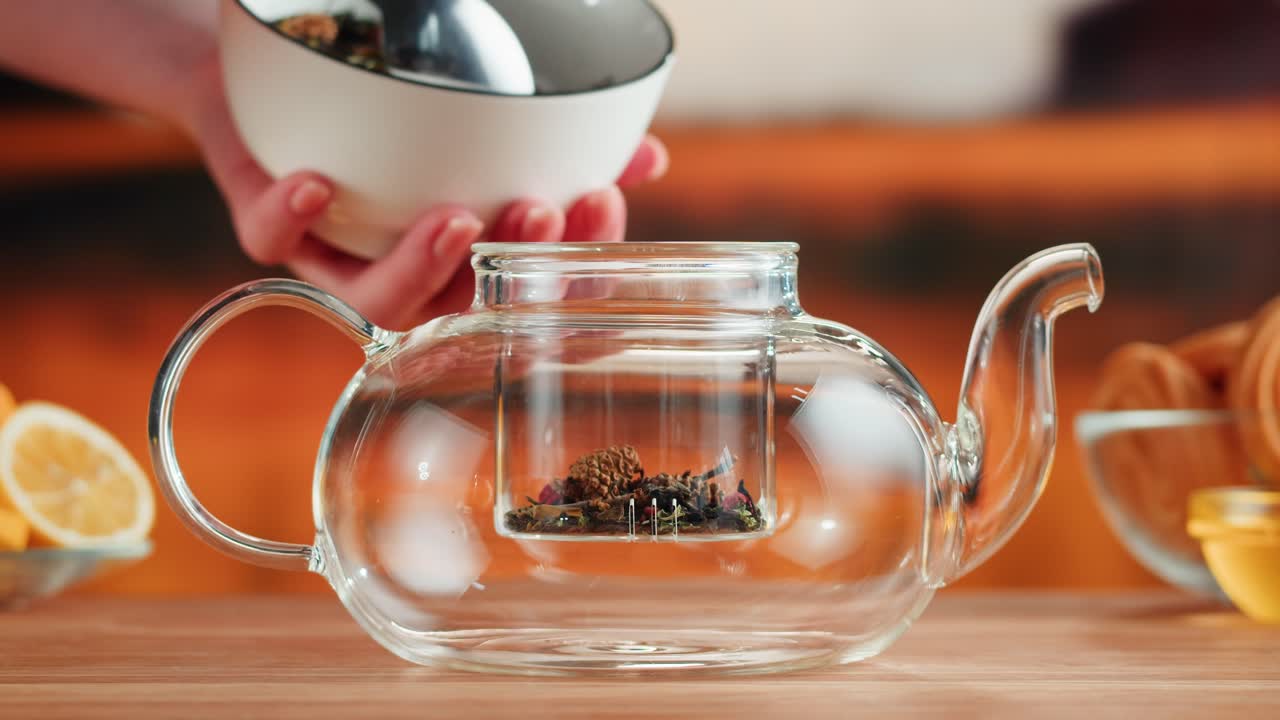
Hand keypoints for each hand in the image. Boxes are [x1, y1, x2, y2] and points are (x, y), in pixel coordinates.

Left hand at [187, 57, 667, 329]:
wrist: (271, 78)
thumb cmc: (395, 113)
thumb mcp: (483, 124)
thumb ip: (563, 145)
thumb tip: (646, 155)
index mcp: (464, 257)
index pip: (529, 290)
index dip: (571, 271)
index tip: (601, 209)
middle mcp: (403, 270)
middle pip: (462, 305)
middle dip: (507, 270)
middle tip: (542, 215)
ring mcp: (336, 254)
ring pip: (379, 299)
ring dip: (421, 267)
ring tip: (457, 220)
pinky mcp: (268, 221)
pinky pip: (271, 237)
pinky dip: (294, 217)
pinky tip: (317, 184)